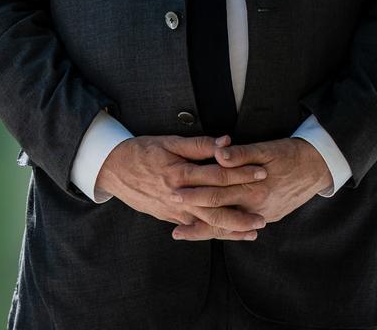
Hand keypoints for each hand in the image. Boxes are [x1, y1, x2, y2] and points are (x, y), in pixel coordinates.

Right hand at [95, 134, 269, 239]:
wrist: (112, 169)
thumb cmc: (142, 151)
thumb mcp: (169, 141)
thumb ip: (199, 145)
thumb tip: (226, 142)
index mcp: (181, 173)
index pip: (218, 174)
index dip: (241, 173)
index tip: (262, 172)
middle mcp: (179, 195)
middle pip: (216, 205)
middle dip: (242, 211)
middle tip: (264, 214)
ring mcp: (174, 210)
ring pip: (207, 222)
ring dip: (231, 229)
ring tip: (253, 231)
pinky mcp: (169, 218)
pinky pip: (195, 228)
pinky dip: (212, 232)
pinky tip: (227, 235)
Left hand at [170, 136, 332, 240]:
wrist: (318, 168)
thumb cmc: (291, 153)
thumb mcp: (267, 149)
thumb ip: (240, 154)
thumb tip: (218, 155)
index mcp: (253, 188)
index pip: (216, 193)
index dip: (194, 192)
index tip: (174, 190)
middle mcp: (256, 206)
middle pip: (217, 213)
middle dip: (192, 213)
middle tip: (169, 210)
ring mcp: (263, 215)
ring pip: (227, 227)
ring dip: (203, 229)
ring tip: (181, 231)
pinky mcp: (268, 217)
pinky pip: (240, 227)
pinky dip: (223, 231)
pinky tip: (210, 231)